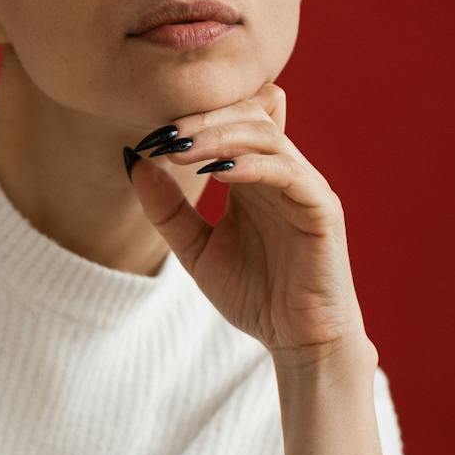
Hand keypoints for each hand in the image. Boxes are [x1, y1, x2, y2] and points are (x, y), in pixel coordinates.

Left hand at [122, 82, 371, 375]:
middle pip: (249, 114)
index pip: (229, 119)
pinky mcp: (322, 211)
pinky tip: (218, 174)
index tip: (148, 135)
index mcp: (252, 176)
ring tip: (179, 150)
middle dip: (203, 118)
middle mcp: (281, 173)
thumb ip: (166, 208)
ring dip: (220, 137)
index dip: (191, 117)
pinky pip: (289, 174)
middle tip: (164, 134)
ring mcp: (304, 188)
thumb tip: (132, 159)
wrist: (295, 341)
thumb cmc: (252, 293)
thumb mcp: (194, 248)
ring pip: (267, 136)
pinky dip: (252, 166)